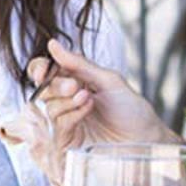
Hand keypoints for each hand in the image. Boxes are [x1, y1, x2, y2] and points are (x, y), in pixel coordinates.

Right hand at [28, 39, 178, 155]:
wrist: (145, 139)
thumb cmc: (133, 110)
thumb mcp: (108, 80)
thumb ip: (79, 64)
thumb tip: (53, 44)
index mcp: (76, 81)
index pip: (46, 72)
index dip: (40, 70)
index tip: (43, 72)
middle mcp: (68, 101)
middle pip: (44, 90)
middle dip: (56, 86)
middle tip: (74, 87)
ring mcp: (67, 121)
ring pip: (48, 107)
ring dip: (67, 101)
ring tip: (88, 99)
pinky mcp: (68, 140)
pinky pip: (57, 124)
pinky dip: (70, 115)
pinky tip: (88, 110)